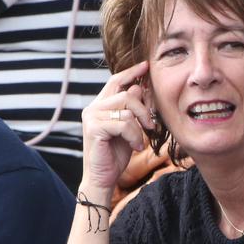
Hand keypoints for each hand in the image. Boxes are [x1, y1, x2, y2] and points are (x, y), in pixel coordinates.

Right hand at [78, 61, 155, 197]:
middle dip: (144, 109)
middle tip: (150, 126)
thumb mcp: (130, 128)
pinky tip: (135, 147)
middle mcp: (93, 108)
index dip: (132, 73)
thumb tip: (140, 88)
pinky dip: (134, 136)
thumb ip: (133, 110)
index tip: (146, 66)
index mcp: (101, 105)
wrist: (104, 178)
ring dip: (139, 127)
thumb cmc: (117, 154)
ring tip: (140, 141)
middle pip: (126, 93)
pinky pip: (124, 123)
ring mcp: (92, 117)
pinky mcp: (94, 128)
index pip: (116, 80)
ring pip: (127, 108)